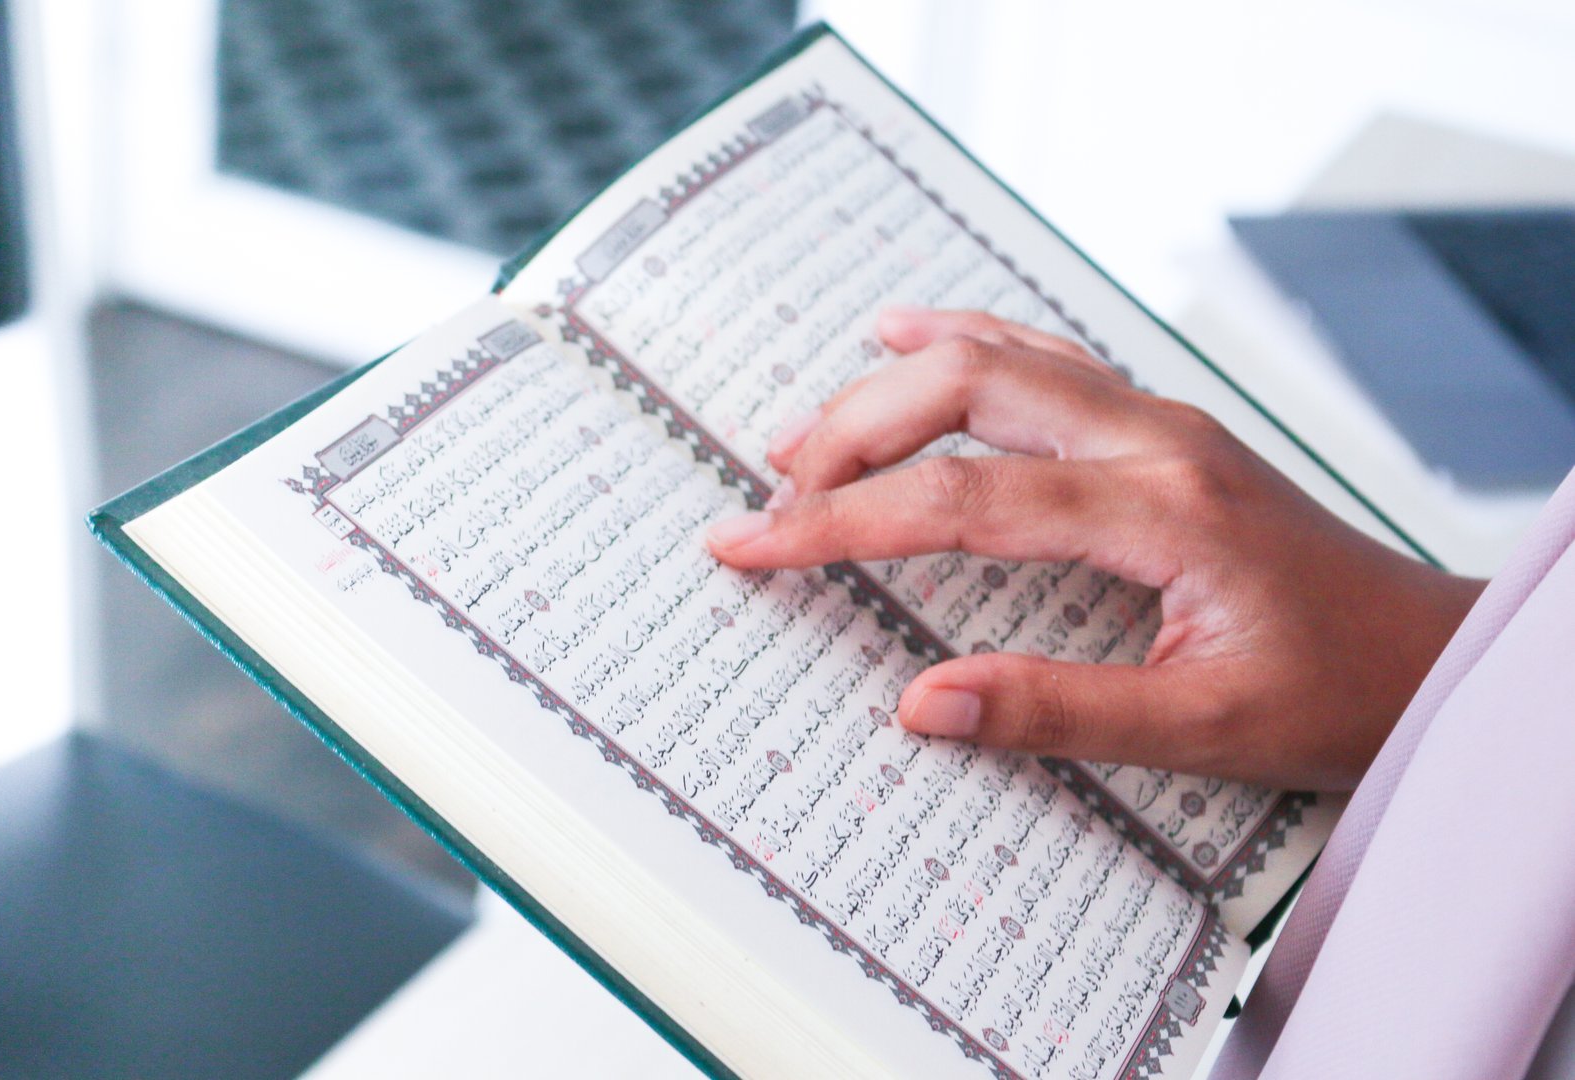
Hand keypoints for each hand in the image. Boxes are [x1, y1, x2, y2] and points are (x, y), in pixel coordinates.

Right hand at [705, 308, 1483, 789]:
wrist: (1424, 651)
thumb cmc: (1335, 692)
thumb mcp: (1205, 729)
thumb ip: (1061, 710)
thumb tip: (924, 704)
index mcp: (1161, 510)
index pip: (962, 500)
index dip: (841, 521)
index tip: (752, 542)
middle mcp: (1154, 439)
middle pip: (966, 390)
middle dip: (848, 434)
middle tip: (771, 491)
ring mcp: (1159, 419)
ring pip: (998, 357)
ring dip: (890, 387)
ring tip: (802, 431)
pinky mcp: (1159, 424)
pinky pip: (1043, 355)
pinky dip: (962, 341)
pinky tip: (908, 335)